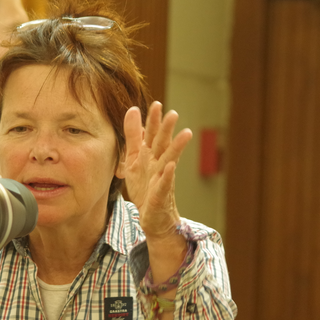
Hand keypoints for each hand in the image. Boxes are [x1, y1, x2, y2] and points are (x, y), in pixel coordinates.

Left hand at [122, 101, 192, 240]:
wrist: (150, 215)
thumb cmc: (145, 185)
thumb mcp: (135, 158)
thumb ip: (134, 135)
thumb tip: (133, 109)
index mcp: (151, 154)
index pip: (153, 134)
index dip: (154, 121)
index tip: (157, 104)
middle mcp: (159, 164)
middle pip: (163, 144)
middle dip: (167, 129)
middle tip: (173, 113)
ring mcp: (162, 178)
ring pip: (170, 160)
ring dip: (177, 148)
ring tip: (186, 134)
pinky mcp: (161, 194)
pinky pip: (165, 183)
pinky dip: (168, 175)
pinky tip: (171, 166)